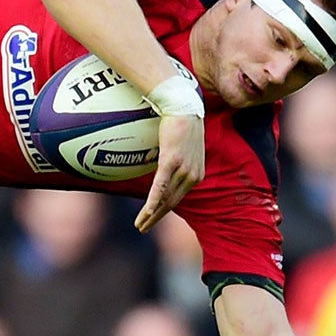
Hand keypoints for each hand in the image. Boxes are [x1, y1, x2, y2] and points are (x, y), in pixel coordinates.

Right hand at [135, 111, 205, 231]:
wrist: (184, 106)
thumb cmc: (182, 124)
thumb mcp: (183, 148)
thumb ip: (176, 162)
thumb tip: (163, 168)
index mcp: (196, 175)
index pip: (178, 199)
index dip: (163, 211)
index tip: (151, 219)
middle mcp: (192, 176)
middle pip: (171, 203)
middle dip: (155, 218)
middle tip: (142, 228)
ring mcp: (182, 169)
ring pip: (164, 198)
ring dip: (151, 214)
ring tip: (139, 224)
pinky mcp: (171, 161)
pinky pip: (160, 185)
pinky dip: (153, 201)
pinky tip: (146, 212)